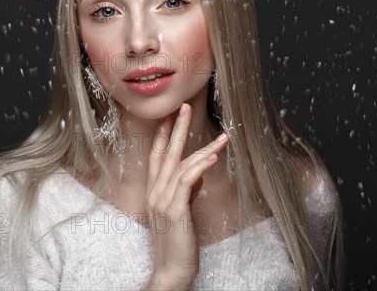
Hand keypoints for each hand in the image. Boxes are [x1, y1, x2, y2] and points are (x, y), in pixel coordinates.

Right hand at [143, 103, 228, 288]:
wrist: (171, 270)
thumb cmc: (177, 242)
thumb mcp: (180, 211)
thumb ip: (186, 189)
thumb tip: (199, 171)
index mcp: (153, 191)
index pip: (157, 156)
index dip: (164, 135)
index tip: (171, 116)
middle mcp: (154, 192)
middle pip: (165, 154)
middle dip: (176, 128)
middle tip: (184, 107)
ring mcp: (163, 201)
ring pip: (181, 165)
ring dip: (202, 147)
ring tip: (223, 136)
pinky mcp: (175, 211)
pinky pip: (187, 182)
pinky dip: (200, 168)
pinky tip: (213, 158)